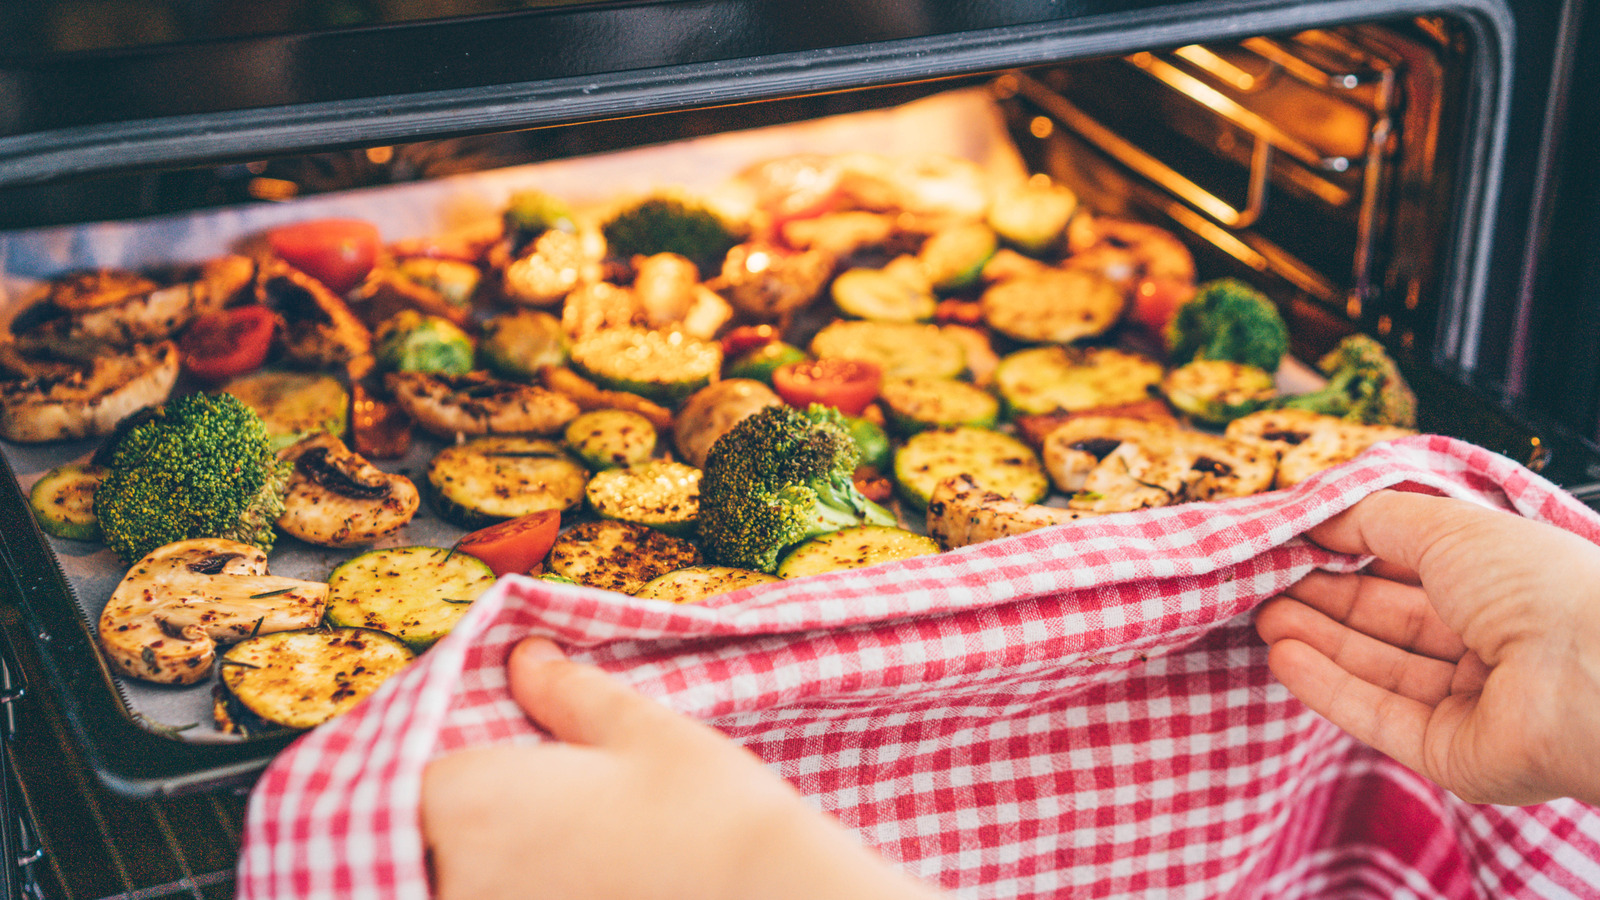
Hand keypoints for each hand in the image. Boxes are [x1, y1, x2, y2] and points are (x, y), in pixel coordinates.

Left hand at [422, 637, 940, 899]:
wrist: (770, 895)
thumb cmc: (706, 808)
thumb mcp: (638, 729)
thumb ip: (564, 694)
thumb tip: (524, 660)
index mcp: (468, 802)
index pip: (400, 782)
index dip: (424, 763)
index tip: (460, 753)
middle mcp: (460, 876)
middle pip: (417, 846)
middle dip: (442, 826)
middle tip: (520, 799)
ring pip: (454, 885)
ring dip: (475, 865)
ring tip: (551, 837)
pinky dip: (517, 888)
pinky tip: (566, 874)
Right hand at [1255, 489, 1599, 806]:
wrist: (1589, 676)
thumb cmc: (1536, 587)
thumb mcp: (1445, 527)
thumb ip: (1373, 520)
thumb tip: (1319, 518)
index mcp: (1504, 585)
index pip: (1413, 573)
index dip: (1353, 560)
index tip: (1296, 548)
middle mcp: (1493, 645)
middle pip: (1389, 624)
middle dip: (1324, 604)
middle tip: (1263, 588)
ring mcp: (1473, 705)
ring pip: (1378, 671)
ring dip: (1317, 643)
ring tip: (1263, 619)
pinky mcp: (1451, 754)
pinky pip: (1380, 717)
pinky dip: (1328, 687)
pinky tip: (1283, 657)